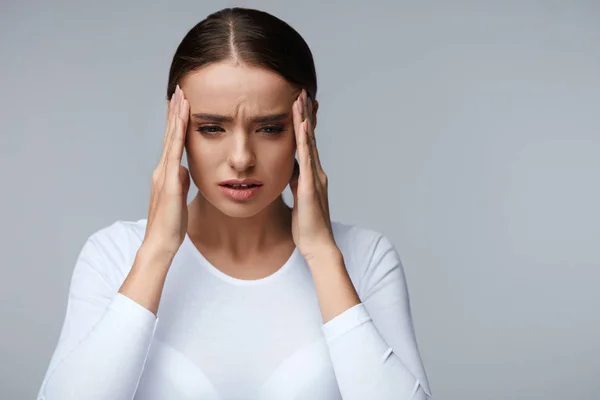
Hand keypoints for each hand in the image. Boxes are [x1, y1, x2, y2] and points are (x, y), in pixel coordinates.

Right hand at [143, 84, 190, 257]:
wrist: (161, 242)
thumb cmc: (171, 224)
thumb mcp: (179, 197)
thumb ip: (180, 181)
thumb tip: (185, 170)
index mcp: (166, 173)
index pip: (172, 142)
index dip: (175, 122)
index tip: (181, 104)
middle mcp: (162, 169)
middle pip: (169, 134)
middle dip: (174, 111)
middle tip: (179, 89)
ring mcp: (164, 173)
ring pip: (171, 138)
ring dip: (176, 116)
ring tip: (181, 96)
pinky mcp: (169, 181)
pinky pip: (175, 152)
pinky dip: (178, 134)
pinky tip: (182, 120)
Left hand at [289, 90, 336, 262]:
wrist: (318, 246)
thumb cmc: (307, 227)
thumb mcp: (298, 199)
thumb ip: (296, 183)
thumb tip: (289, 170)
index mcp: (311, 175)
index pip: (306, 144)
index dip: (303, 124)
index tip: (299, 105)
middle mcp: (316, 172)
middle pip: (309, 137)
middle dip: (305, 114)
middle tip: (301, 91)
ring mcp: (315, 177)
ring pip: (308, 142)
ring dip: (304, 119)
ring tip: (300, 99)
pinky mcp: (310, 186)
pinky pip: (306, 158)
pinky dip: (304, 139)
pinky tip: (301, 125)